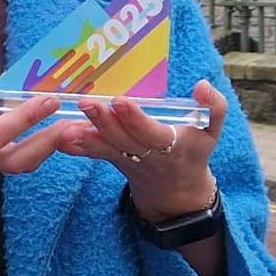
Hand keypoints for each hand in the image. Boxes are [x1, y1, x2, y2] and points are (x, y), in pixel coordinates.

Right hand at [0, 63, 71, 191]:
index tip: (46, 99)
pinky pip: (11, 162)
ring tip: (75, 128)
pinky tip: (54, 131)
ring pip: (15, 166)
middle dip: (47, 144)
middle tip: (76, 124)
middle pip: (13, 161)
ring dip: (48, 149)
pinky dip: (37, 150)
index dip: (22, 119)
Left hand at [59, 80, 228, 221]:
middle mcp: (146, 155)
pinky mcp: (113, 159)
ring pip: (105, 149)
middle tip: (86, 103)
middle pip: (122, 139)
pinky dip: (77, 148)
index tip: (120, 102)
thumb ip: (214, 108)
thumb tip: (202, 86)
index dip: (136, 120)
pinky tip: (60, 137)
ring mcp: (126, 159)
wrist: (177, 190)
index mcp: (171, 145)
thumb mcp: (212, 131)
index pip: (151, 133)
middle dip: (104, 122)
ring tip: (66, 127)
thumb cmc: (194, 151)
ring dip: (86, 138)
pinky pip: (94, 155)